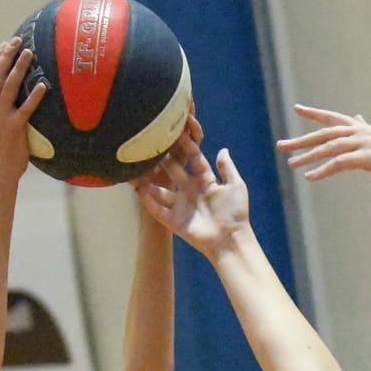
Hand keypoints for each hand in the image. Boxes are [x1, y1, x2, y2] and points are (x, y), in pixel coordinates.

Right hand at [0, 37, 45, 178]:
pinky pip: (25, 108)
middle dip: (7, 54)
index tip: (5, 43)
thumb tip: (20, 97)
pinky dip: (34, 96)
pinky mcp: (14, 127)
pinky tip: (43, 85)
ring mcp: (1, 116)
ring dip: (19, 67)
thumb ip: (5, 109)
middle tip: (19, 40)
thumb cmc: (3, 149)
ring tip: (29, 53)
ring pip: (9, 85)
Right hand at [134, 146, 250, 256]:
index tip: (177, 130)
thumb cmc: (235, 213)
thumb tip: (223, 149)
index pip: (193, 158)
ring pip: (160, 188)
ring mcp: (180, 204)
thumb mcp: (235, 187)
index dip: (186, 145)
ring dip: (149, 178)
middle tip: (151, 142)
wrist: (230, 240)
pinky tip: (135, 187)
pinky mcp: (173, 219)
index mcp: (205, 180)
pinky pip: (156, 207)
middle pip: (173, 169)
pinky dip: (146, 198)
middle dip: (163, 157)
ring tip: (136, 164)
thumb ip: (227, 169)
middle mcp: (190, 189)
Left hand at [276, 105, 370, 195]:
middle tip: (281, 146)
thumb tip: (358, 118)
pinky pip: (341, 163)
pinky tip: (310, 177)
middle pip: (326, 133)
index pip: (334, 118)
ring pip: (330, 147)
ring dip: (309, 156)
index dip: (315, 113)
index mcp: (365, 129)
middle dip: (302, 139)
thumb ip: (367, 133)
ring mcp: (367, 144)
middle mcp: (364, 132)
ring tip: (292, 164)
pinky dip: (324, 169)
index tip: (297, 109)